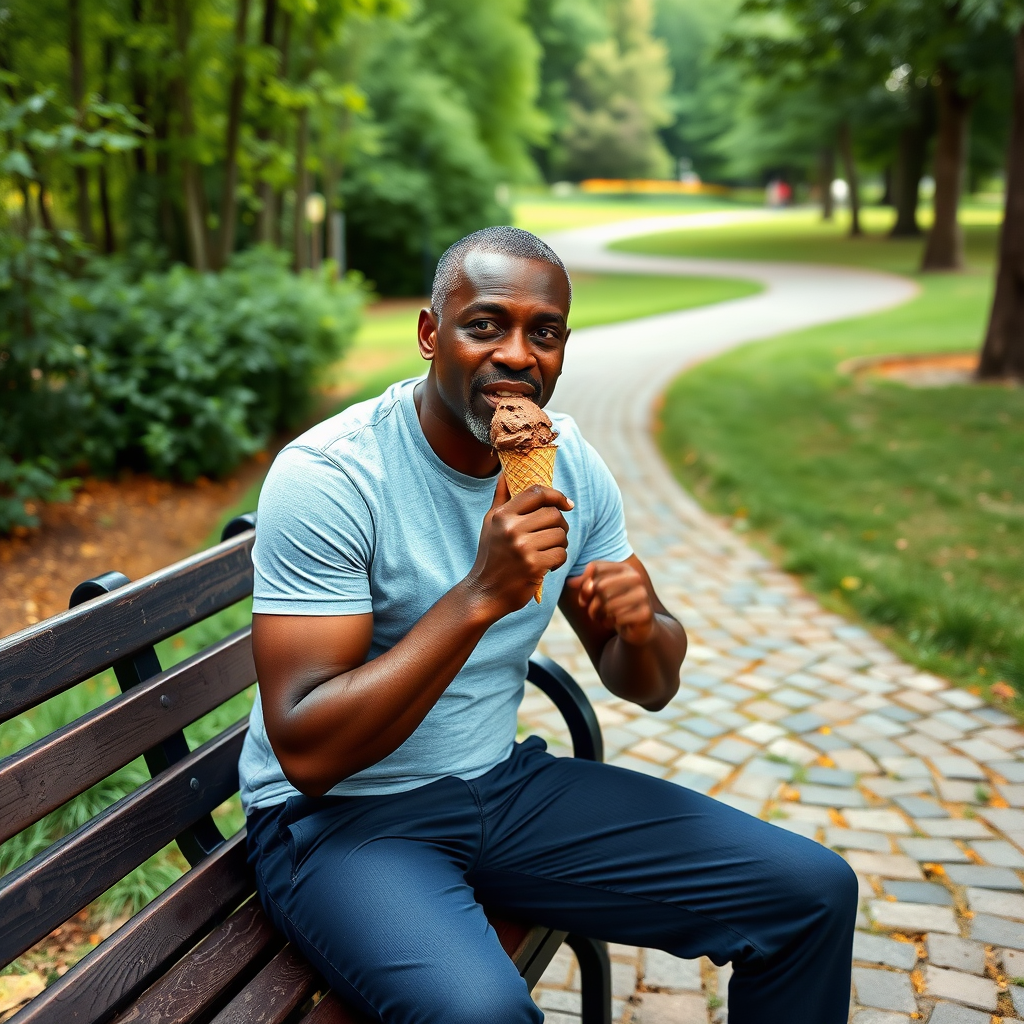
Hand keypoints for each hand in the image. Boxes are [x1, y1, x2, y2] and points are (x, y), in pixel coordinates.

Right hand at [467, 473, 572, 616]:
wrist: (484, 592)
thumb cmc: (490, 555)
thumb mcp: (490, 524)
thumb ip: (501, 497)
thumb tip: (506, 472)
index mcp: (502, 515)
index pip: (536, 493)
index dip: (557, 495)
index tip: (567, 504)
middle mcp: (511, 529)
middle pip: (553, 514)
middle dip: (560, 525)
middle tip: (554, 535)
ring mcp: (523, 548)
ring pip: (560, 534)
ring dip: (561, 543)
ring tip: (550, 550)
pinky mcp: (534, 567)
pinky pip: (561, 554)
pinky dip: (559, 560)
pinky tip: (549, 565)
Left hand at [564, 561, 654, 645]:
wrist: (637, 626)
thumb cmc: (614, 604)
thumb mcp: (598, 592)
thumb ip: (585, 583)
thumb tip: (570, 582)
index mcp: (623, 568)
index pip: (594, 568)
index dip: (583, 585)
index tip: (584, 598)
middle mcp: (635, 577)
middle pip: (600, 586)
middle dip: (591, 604)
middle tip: (592, 612)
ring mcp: (642, 595)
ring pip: (607, 604)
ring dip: (598, 615)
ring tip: (601, 618)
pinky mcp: (645, 613)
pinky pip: (617, 618)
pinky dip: (609, 623)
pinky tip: (613, 623)